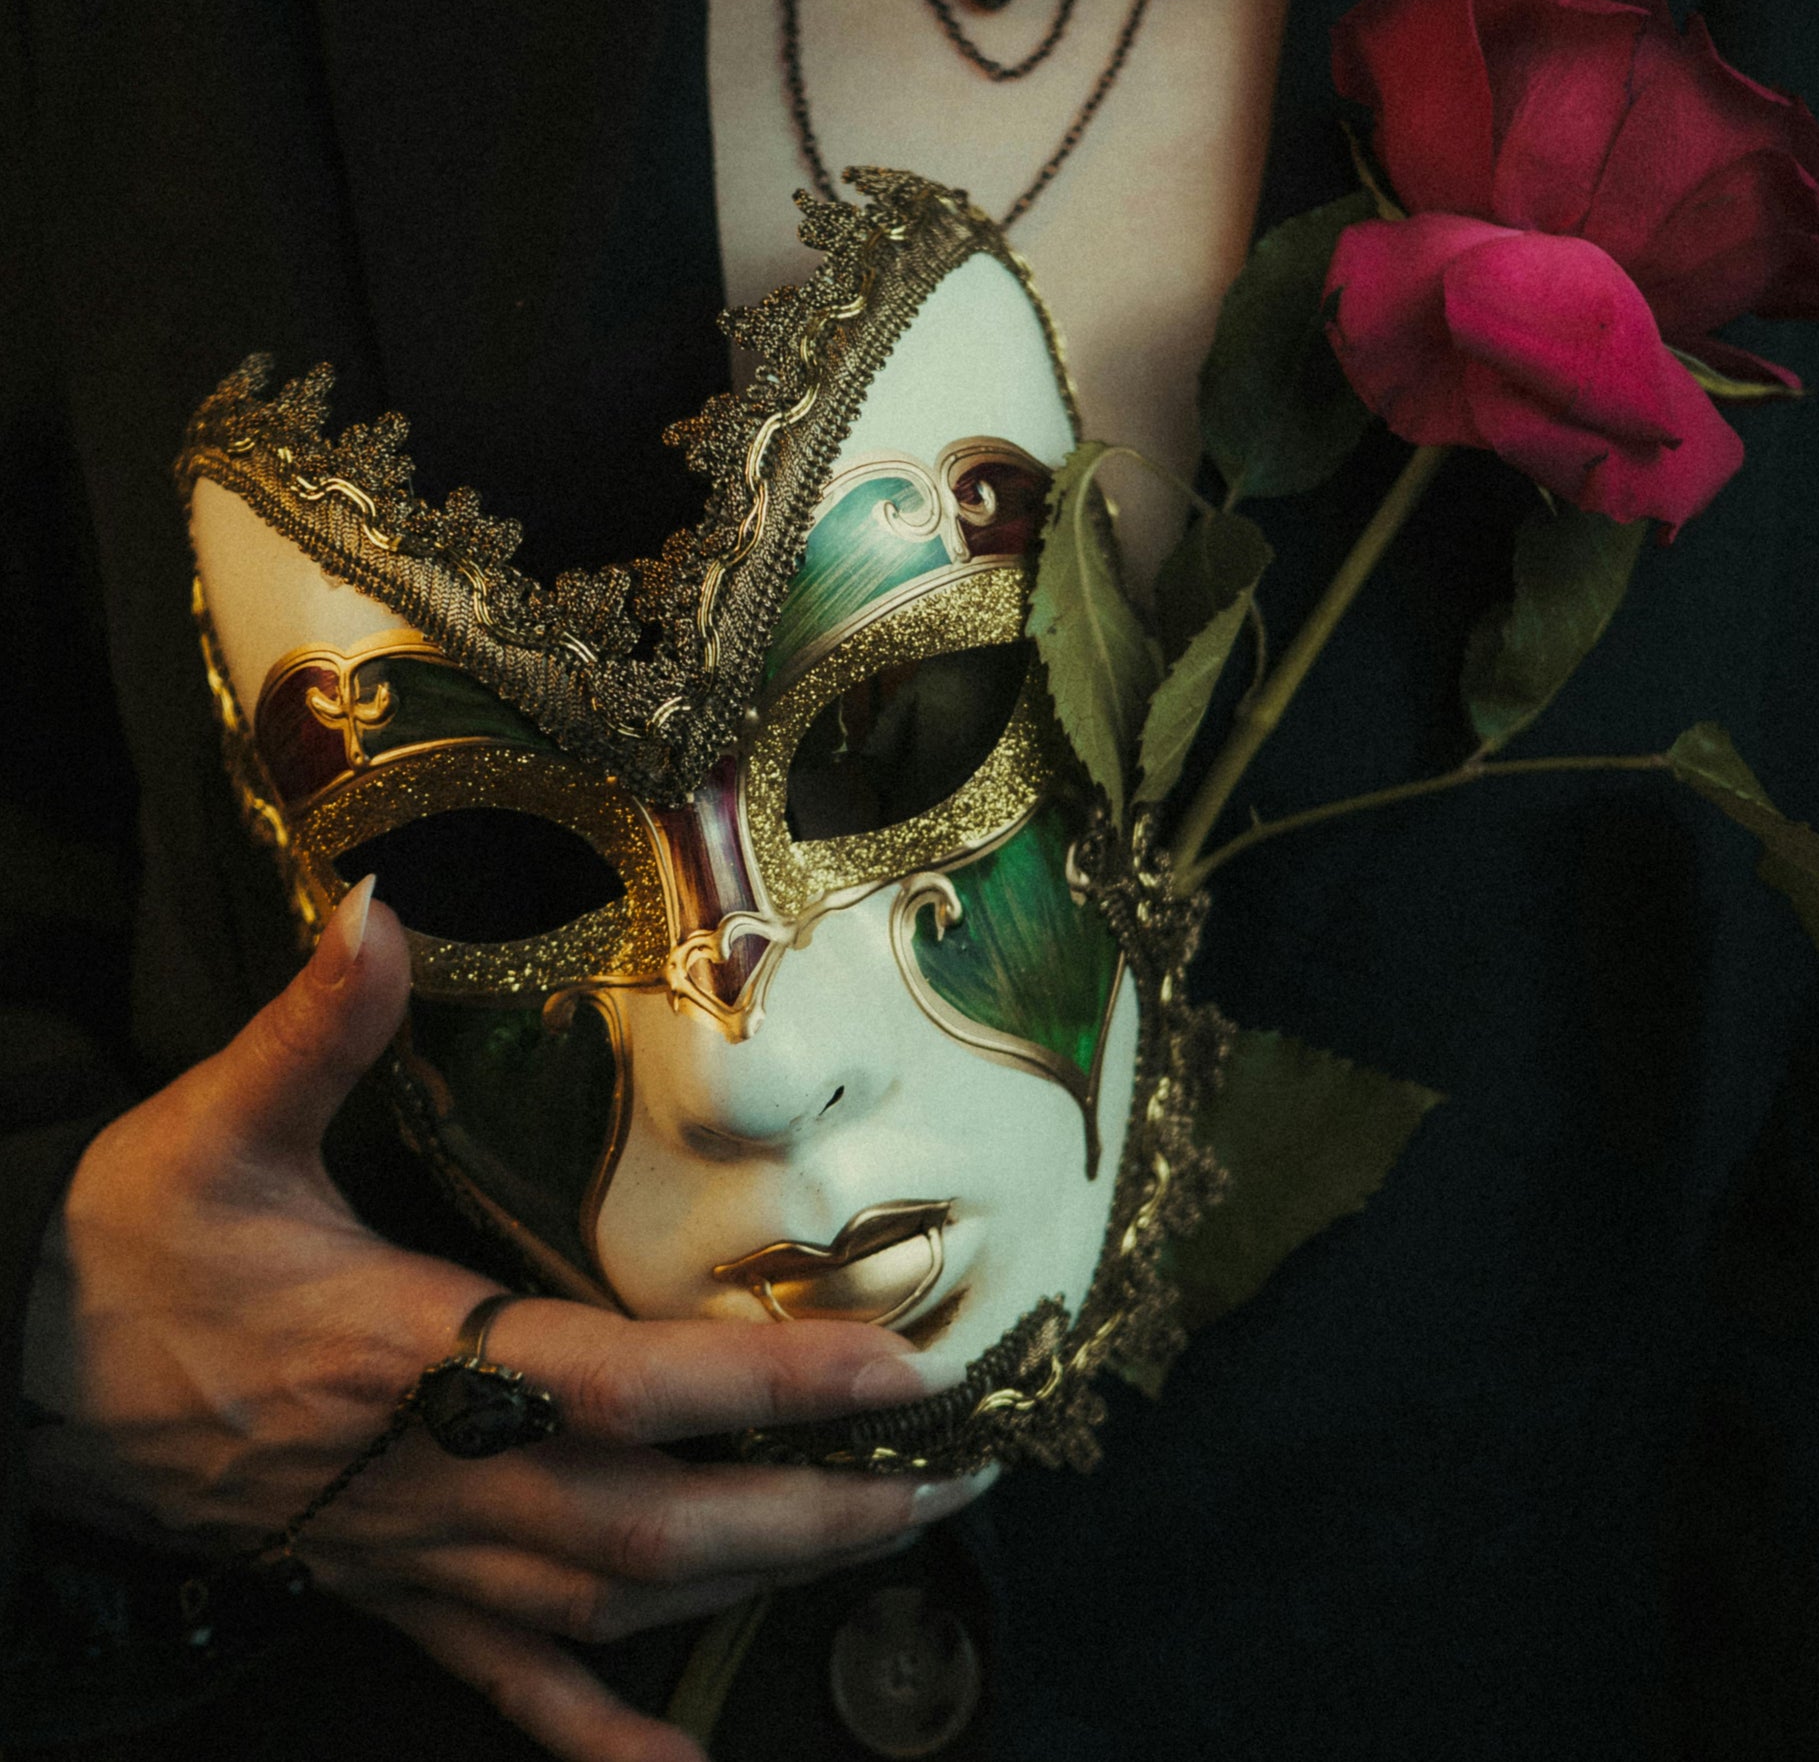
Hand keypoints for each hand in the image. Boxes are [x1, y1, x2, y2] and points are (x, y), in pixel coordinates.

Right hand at [24, 880, 989, 1761]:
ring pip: (620, 1601)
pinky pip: (512, 1690)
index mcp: (413, 1354)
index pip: (632, 1381)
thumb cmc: (124, 1257)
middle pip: (662, 1524)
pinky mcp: (394, 1592)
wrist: (19, 1382)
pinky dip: (602, 1739)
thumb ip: (317, 1027)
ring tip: (891, 1542)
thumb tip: (380, 910)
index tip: (901, 1365)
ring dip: (765, 1581)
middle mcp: (440, 1476)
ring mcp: (421, 1556)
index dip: (772, 1382)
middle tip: (955, 1475)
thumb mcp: (211, 1128)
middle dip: (822, 1508)